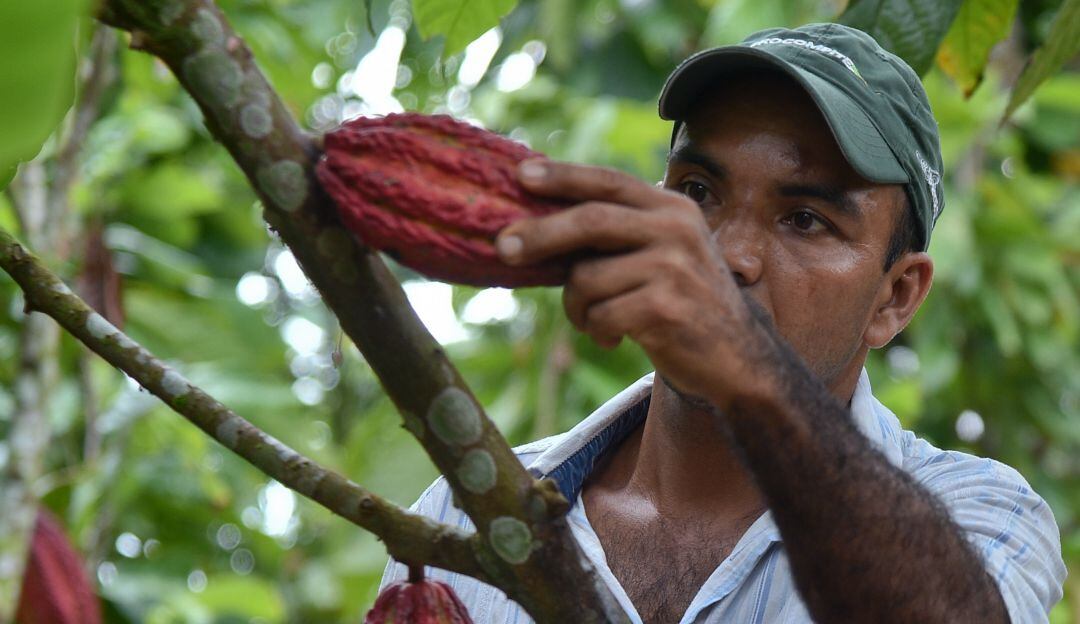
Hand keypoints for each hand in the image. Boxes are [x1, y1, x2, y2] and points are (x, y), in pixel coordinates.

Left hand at [496, 159, 773, 407]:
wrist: (735, 356)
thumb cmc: (680, 300)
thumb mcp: (659, 253)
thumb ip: (616, 234)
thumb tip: (535, 225)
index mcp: (670, 207)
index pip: (608, 181)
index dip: (563, 176)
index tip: (521, 174)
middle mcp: (676, 230)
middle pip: (590, 220)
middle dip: (540, 235)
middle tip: (503, 248)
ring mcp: (675, 268)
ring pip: (587, 279)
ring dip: (577, 307)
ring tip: (593, 320)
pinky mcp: (667, 309)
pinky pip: (601, 316)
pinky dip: (596, 332)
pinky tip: (613, 339)